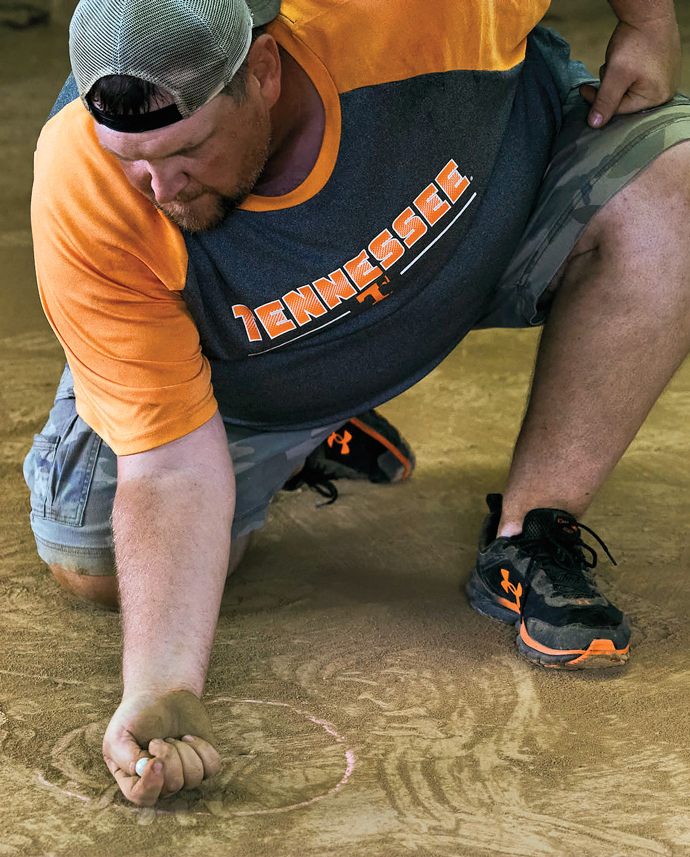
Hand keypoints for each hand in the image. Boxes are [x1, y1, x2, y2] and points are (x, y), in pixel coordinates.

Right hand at [102, 689, 221, 806]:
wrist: (162, 692)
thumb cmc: (137, 714)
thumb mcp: (120, 733)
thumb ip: (126, 757)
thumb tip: (145, 772)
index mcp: (133, 779)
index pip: (142, 797)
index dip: (151, 784)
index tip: (157, 761)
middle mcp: (158, 782)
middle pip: (172, 787)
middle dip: (169, 756)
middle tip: (160, 738)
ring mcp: (182, 774)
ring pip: (193, 778)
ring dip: (184, 751)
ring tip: (173, 737)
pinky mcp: (201, 762)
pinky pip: (212, 768)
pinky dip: (203, 749)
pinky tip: (189, 737)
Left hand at [579, 12, 680, 127]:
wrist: (649, 12)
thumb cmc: (635, 42)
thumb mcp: (616, 74)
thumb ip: (605, 101)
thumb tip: (594, 125)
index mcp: (657, 97)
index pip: (619, 109)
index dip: (598, 101)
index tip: (583, 90)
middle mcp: (664, 91)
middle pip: (625, 100)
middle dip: (611, 87)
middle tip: (608, 68)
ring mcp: (664, 78)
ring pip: (628, 88)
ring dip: (617, 78)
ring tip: (620, 60)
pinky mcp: (661, 68)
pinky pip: (637, 78)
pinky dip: (626, 71)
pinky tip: (627, 58)